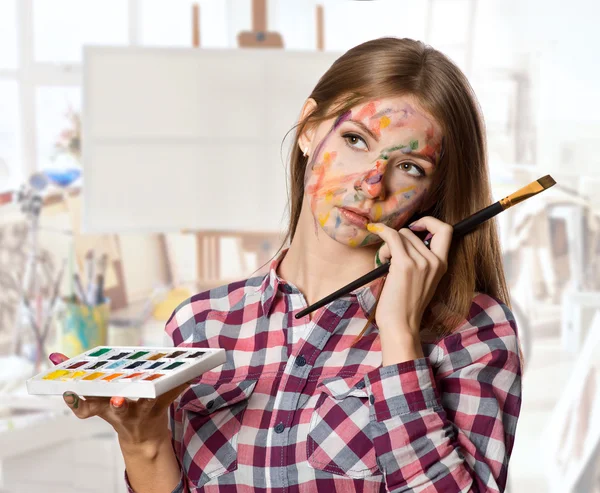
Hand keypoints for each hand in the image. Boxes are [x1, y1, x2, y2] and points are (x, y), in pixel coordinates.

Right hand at [49, 352, 192, 450]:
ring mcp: (142, 412)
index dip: (76, 402)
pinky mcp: (161, 406)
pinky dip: (182, 382)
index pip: (85, 407)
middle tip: (117, 399)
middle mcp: (121, 412)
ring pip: (148, 402)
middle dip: (116, 404)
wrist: (144, 438)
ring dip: (154, 392)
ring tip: (161, 381)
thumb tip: (54, 354)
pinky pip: (171, 393)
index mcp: (102, 407)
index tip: (68, 393)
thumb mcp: (95, 397)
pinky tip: (192, 372)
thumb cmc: (118, 410)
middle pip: (117, 409)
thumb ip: (76, 376)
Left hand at [366, 216, 452, 344]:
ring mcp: (421, 262)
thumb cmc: (405, 305)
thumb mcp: (422, 280)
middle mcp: (434, 261)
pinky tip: (375, 230)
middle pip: (412, 233)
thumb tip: (404, 238)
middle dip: (397, 241)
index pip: (446, 230)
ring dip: (387, 246)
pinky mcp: (404, 265)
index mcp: (442, 265)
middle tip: (388, 258)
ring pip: (400, 236)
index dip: (430, 222)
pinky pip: (392, 237)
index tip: (415, 227)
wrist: (401, 325)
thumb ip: (420, 260)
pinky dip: (382, 231)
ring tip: (384, 263)